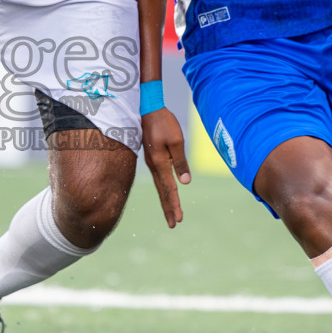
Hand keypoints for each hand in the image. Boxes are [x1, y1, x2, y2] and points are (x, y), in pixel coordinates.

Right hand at [141, 106, 190, 228]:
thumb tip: (185, 182)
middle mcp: (154, 165)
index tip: (178, 219)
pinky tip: (165, 191)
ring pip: (159, 185)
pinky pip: (158, 177)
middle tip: (173, 224)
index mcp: (160, 162)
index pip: (169, 188)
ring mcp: (151, 161)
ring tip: (170, 213)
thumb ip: (180, 161)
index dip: (175, 204)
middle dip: (168, 208)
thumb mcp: (176, 140)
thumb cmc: (163, 122)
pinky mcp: (151, 157)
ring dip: (165, 200)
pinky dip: (162, 188)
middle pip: (162, 191)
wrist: (146, 108)